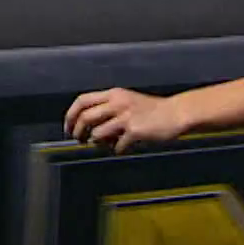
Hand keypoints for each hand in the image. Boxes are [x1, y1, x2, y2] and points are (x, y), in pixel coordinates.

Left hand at [64, 88, 190, 153]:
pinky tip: (123, 148)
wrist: (176, 113)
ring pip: (97, 134)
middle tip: (80, 141)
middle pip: (85, 117)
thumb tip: (89, 127)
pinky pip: (116, 146)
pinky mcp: (135, 130)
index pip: (82, 101)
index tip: (68, 128)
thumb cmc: (152, 110)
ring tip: (107, 144)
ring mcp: (126, 116)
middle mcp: (117, 102)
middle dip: (78, 132)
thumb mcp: (127, 101)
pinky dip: (117, 150)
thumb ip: (108, 108)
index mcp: (113, 94)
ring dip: (98, 143)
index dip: (70, 115)